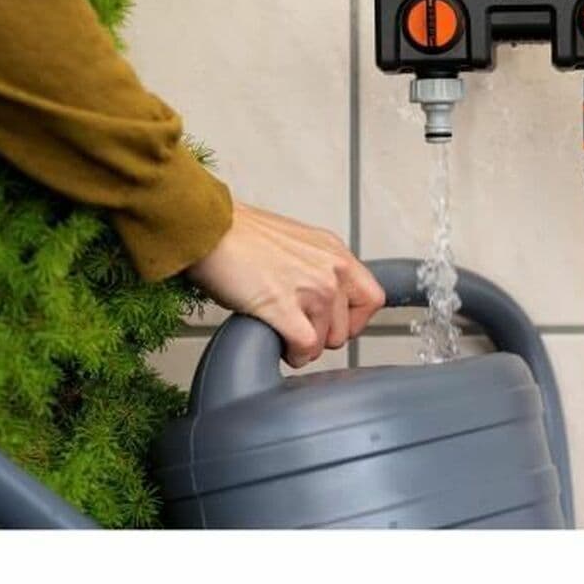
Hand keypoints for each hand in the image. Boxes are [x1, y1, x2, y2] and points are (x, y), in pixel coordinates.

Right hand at [185, 201, 385, 368]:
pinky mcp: (283, 306)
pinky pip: (304, 347)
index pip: (373, 299)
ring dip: (304, 347)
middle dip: (322, 337)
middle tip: (299, 329)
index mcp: (336, 252)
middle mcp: (331, 268)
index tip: (332, 324)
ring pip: (324, 342)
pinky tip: (278, 344)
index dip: (353, 320)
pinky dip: (292, 354)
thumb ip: (320, 268)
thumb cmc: (242, 237)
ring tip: (282, 332)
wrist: (210, 229)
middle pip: (348, 329)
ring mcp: (311, 287)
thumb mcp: (299, 244)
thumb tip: (326, 300)